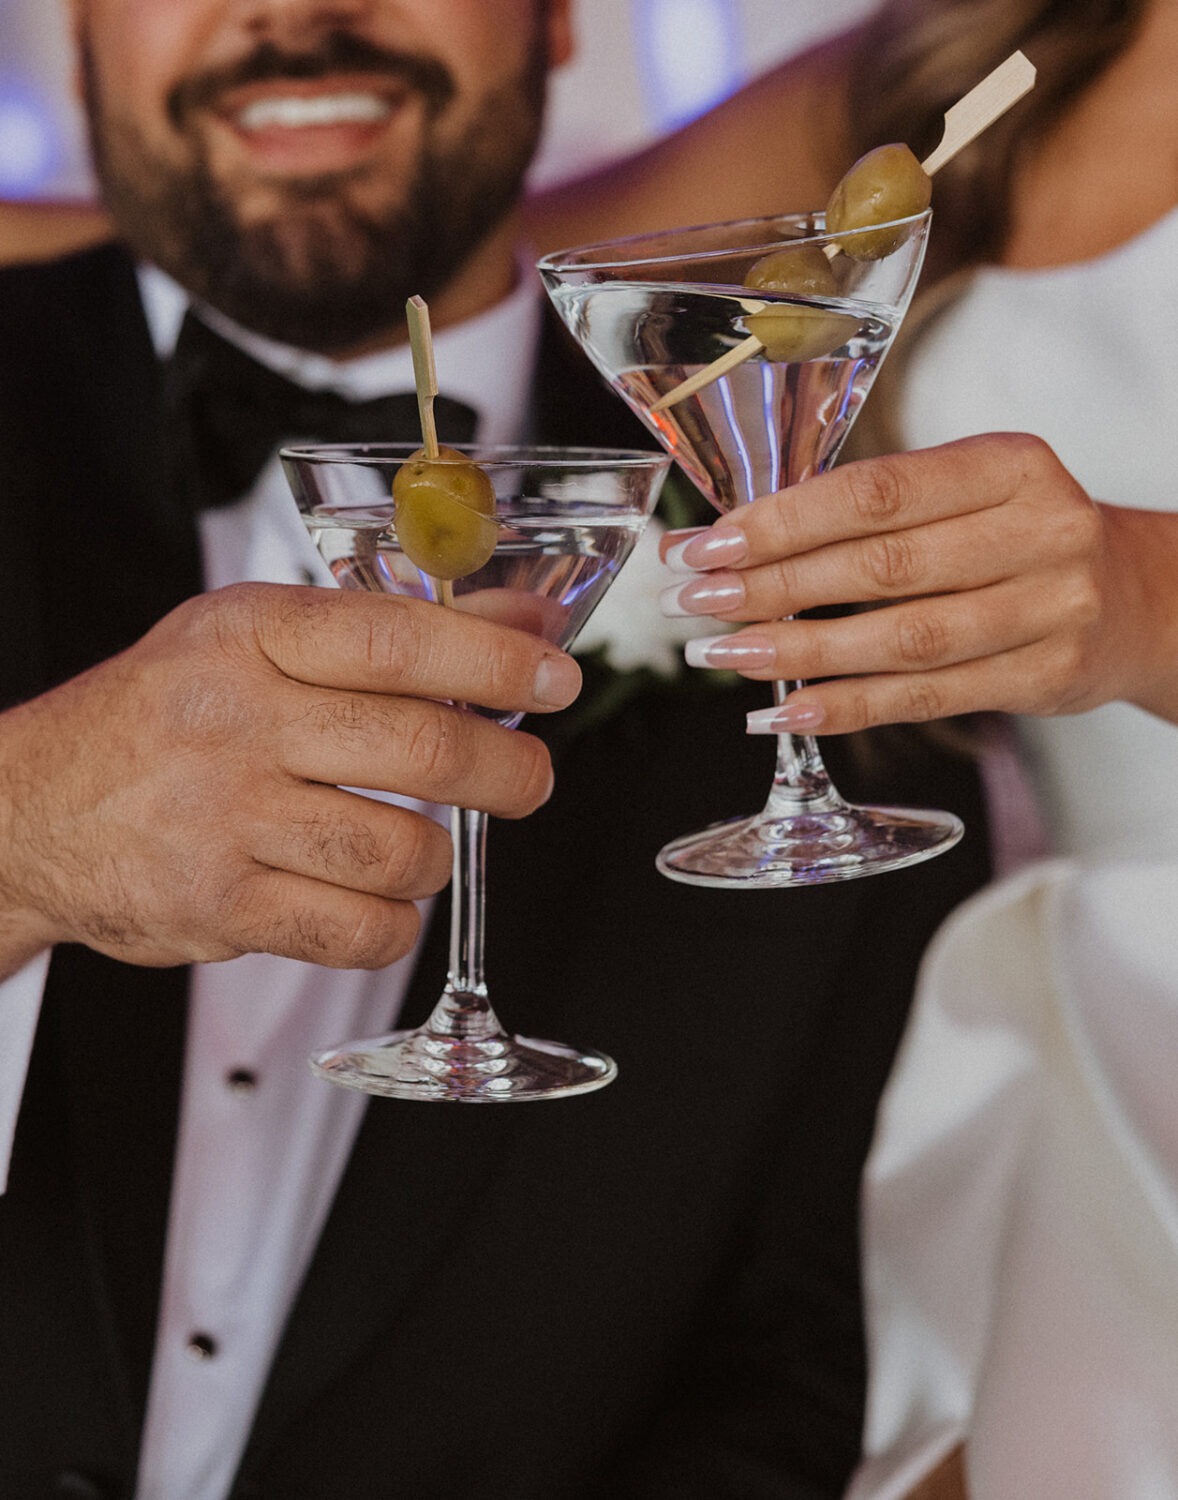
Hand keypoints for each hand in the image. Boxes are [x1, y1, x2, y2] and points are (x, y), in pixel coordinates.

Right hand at [0, 584, 579, 974]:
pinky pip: (358, 932)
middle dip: (507, 771)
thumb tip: (523, 620)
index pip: (399, 638)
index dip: (498, 659)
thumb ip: (392, 629)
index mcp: (250, 636)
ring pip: (399, 850)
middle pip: (422, 748)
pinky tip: (379, 899)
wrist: (31, 810)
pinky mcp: (219, 907)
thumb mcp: (256, 639)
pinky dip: (394, 923)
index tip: (558, 678)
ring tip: (422, 843)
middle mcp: (236, 720)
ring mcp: (223, 819)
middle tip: (527, 780)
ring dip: (438, 856)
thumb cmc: (160, 718)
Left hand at [659, 433, 1177, 734]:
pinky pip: (929, 698)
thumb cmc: (1024, 536)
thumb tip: (742, 538)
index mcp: (1009, 464)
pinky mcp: (1046, 676)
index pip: (877, 493)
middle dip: (773, 587)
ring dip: (800, 653)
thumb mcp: (973, 492)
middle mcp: (1039, 531)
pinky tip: (787, 712)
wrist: (1141, 597)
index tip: (709, 543)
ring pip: (903, 639)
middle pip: (882, 568)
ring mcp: (1051, 609)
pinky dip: (849, 708)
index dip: (782, 522)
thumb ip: (880, 508)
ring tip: (725, 655)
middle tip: (697, 601)